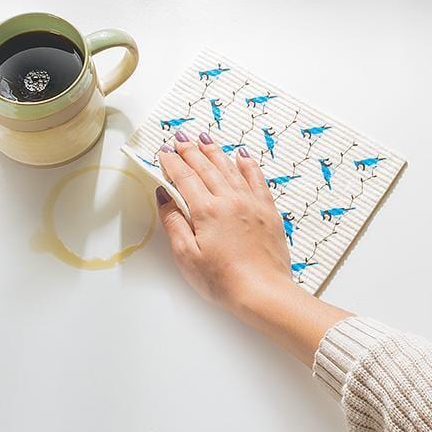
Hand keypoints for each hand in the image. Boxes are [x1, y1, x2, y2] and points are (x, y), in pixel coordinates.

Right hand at [155, 131, 291, 312]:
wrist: (264, 292)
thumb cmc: (223, 281)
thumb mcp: (187, 256)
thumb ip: (174, 222)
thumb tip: (164, 197)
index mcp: (207, 210)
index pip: (185, 177)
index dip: (172, 162)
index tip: (163, 152)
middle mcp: (230, 200)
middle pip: (206, 167)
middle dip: (190, 151)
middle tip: (179, 138)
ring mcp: (251, 203)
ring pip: (229, 168)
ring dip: (214, 151)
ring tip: (203, 138)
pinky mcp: (268, 210)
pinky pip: (257, 179)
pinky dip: (248, 164)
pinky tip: (241, 155)